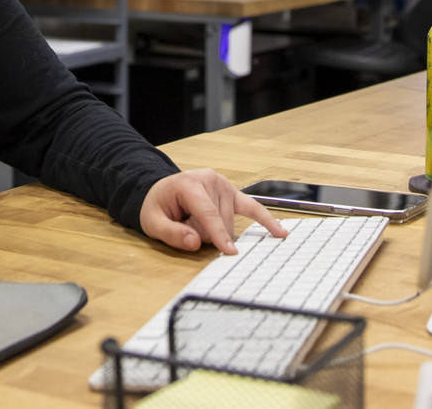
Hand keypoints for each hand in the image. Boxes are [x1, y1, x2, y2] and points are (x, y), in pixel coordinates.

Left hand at [139, 168, 286, 253]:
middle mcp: (210, 180)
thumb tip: (194, 243)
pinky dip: (266, 220)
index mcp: (189, 184)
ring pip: (230, 223)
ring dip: (216, 232)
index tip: (230, 251)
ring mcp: (224, 185)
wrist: (161, 191)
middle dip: (204, 234)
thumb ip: (171, 233)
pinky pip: (252, 208)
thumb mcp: (152, 222)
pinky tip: (280, 233)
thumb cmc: (157, 206)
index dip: (217, 234)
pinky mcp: (232, 193)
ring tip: (196, 222)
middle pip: (219, 222)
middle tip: (185, 227)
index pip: (207, 213)